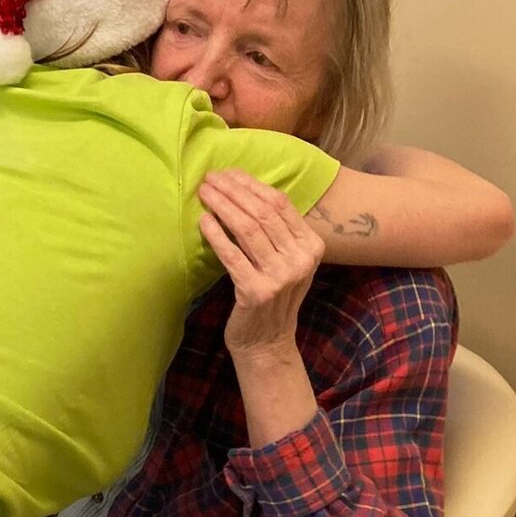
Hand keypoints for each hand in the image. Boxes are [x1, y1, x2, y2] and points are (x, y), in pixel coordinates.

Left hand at [197, 170, 325, 357]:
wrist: (267, 343)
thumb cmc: (273, 298)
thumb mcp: (287, 263)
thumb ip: (278, 233)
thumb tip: (244, 190)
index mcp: (312, 246)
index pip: (280, 204)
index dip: (251, 185)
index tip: (229, 173)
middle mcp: (300, 260)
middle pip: (262, 213)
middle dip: (233, 191)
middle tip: (210, 178)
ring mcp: (280, 277)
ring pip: (247, 229)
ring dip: (222, 206)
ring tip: (204, 193)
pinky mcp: (256, 291)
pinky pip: (231, 255)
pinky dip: (215, 235)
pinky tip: (203, 221)